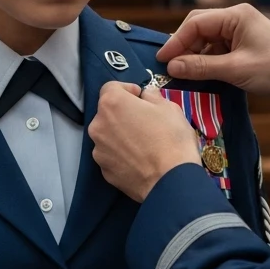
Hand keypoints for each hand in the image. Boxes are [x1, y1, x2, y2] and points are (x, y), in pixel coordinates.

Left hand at [88, 81, 201, 201]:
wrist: (171, 181)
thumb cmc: (172, 138)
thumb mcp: (169, 108)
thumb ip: (152, 96)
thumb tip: (146, 94)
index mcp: (111, 103)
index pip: (111, 87)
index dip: (127, 90)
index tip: (140, 98)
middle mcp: (97, 125)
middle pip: (107, 113)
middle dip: (123, 114)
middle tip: (144, 122)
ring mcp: (98, 150)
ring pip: (108, 136)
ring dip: (120, 135)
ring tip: (142, 144)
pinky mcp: (103, 171)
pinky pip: (111, 156)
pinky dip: (121, 155)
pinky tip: (139, 160)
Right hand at [158, 4, 269, 120]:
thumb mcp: (236, 70)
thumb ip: (202, 67)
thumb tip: (172, 67)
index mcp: (236, 15)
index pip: (196, 23)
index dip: (176, 41)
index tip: (162, 59)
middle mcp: (237, 19)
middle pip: (199, 28)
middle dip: (183, 47)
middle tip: (169, 66)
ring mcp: (241, 32)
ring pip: (207, 41)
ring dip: (195, 56)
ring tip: (183, 74)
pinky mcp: (244, 46)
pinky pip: (217, 50)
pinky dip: (207, 62)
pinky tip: (200, 75)